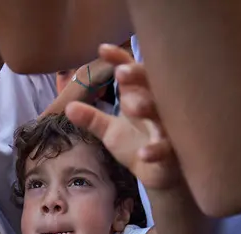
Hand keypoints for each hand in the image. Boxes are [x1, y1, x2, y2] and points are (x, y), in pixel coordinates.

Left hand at [66, 44, 181, 190]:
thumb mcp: (110, 131)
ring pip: (163, 114)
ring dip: (149, 108)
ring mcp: (167, 129)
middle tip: (121, 73)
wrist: (158, 175)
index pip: (133, 72)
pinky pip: (166, 149)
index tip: (103, 50)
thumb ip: (92, 118)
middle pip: (153, 85)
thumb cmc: (137, 144)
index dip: (120, 60)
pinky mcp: (172, 152)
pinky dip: (155, 150)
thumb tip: (68, 107)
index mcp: (142, 97)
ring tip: (132, 106)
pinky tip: (143, 153)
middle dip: (139, 77)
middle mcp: (158, 108)